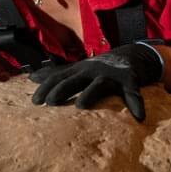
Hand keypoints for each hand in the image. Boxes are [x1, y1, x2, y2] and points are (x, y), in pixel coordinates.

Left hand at [30, 43, 164, 119]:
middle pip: (74, 80)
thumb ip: (56, 74)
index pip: (59, 78)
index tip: (34, 101)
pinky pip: (132, 93)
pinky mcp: (129, 80)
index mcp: (78, 70)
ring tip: (80, 106)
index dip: (46, 88)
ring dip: (89, 94)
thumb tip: (32, 77)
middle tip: (50, 101)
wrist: (131, 55)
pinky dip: (135, 103)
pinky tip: (138, 116)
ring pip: (98, 84)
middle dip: (61, 89)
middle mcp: (92, 70)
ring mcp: (110, 75)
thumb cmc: (98, 68)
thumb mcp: (77, 70)